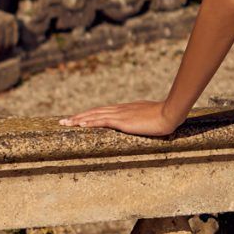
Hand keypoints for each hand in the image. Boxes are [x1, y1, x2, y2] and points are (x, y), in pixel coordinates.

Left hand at [60, 100, 182, 138]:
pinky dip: (89, 122)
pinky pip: (101, 121)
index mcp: (125, 109)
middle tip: (63, 121)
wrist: (170, 112)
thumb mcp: (150, 117)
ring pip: (94, 115)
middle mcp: (119, 110)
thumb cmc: (164, 116)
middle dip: (78, 117)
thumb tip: (142, 123)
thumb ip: (142, 119)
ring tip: (65, 123)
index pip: (102, 112)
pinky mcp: (122, 121)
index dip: (89, 115)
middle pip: (94, 112)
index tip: (78, 118)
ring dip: (78, 119)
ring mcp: (120, 114)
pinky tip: (79, 124)